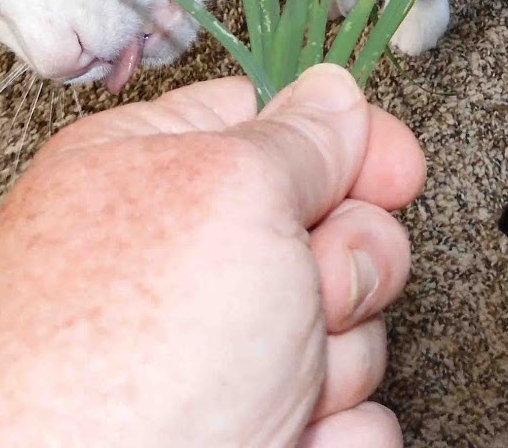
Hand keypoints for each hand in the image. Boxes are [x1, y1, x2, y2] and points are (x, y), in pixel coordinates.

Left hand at [0, 65, 425, 447]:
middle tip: (308, 290)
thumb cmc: (112, 364)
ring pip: (346, 332)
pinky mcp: (245, 436)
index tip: (395, 169)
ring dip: (336, 360)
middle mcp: (177, 266)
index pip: (273, 124)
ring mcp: (211, 362)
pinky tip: (283, 441)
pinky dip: (333, 435)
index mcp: (149, 173)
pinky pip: (348, 421)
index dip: (347, 142)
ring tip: (268, 391)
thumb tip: (333, 94)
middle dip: (347, 265)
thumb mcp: (229, 193)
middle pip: (327, 230)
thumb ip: (299, 137)